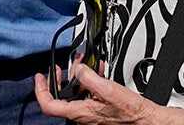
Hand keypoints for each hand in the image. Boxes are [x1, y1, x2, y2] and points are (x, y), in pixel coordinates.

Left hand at [35, 64, 159, 124]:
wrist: (143, 118)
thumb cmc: (128, 110)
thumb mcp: (106, 88)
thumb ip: (88, 77)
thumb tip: (77, 68)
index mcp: (79, 112)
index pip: (49, 105)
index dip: (40, 90)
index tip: (40, 77)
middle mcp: (82, 115)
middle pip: (59, 98)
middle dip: (58, 80)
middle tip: (57, 69)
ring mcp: (89, 113)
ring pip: (74, 94)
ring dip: (75, 77)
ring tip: (80, 64)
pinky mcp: (98, 109)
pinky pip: (86, 95)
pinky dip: (88, 81)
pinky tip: (95, 71)